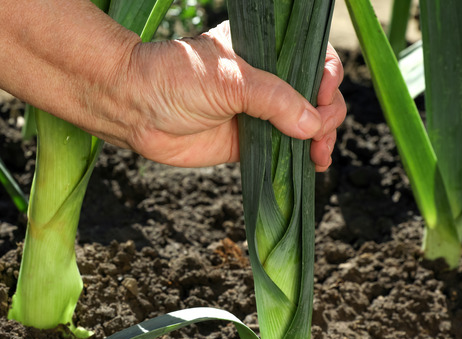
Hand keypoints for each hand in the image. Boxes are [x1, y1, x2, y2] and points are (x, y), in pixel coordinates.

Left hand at [118, 21, 345, 169]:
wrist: (134, 109)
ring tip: (319, 155)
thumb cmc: (175, 78)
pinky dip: (303, 158)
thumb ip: (274, 99)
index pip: (313, 57)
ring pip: (306, 124)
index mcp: (264, 50)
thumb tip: (312, 124)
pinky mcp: (248, 142)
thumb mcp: (229, 80)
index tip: (323, 94)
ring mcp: (259, 112)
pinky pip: (285, 150)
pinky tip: (314, 165)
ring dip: (321, 139)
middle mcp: (266, 80)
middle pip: (316, 94)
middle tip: (320, 132)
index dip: (327, 76)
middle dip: (328, 113)